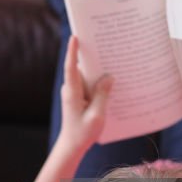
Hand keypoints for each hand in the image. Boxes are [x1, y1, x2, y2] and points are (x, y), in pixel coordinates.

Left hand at [29, 36, 111, 181]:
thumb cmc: (83, 132)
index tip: (75, 37)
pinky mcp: (78, 97)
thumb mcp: (97, 115)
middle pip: (80, 68)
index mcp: (72, 92)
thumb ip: (102, 95)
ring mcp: (74, 93)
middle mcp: (71, 90)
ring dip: (96, 69)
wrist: (72, 145)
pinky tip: (110, 79)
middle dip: (90, 56)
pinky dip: (97, 81)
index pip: (71, 68)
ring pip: (85, 76)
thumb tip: (108, 77)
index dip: (73, 51)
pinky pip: (88, 84)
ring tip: (111, 58)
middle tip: (102, 42)